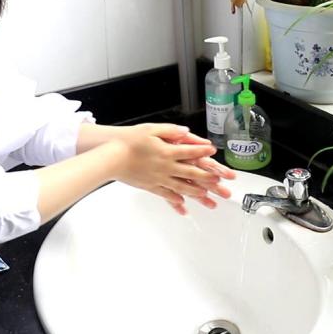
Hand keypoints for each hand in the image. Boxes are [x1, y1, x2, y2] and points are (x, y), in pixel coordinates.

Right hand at [110, 123, 233, 214]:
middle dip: (208, 178)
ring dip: (196, 193)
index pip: (191, 151)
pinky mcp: (150, 186)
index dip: (203, 151)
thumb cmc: (129, 141)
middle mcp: (166, 167)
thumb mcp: (151, 129)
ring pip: (182, 187)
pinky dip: (176, 200)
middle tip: (220, 183)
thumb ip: (171, 131)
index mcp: (167, 151)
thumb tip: (186, 133)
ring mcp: (159, 178)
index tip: (213, 152)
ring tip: (207, 197)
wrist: (112, 157)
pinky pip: (166, 195)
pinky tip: (183, 204)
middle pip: (192, 173)